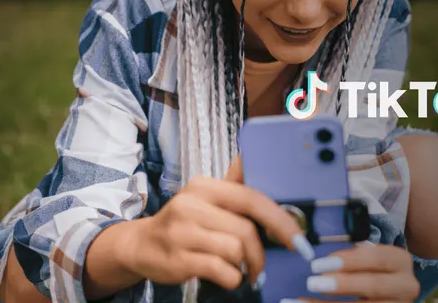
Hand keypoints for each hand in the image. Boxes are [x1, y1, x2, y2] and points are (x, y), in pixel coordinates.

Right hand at [118, 157, 314, 290]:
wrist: (140, 245)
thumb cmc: (182, 223)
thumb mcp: (204, 199)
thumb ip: (234, 187)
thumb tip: (255, 160)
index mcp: (203, 187)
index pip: (250, 198)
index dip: (279, 219)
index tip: (296, 239)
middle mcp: (190, 205)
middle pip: (245, 230)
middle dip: (259, 253)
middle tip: (259, 265)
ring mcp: (182, 233)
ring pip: (235, 251)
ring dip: (244, 266)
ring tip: (237, 268)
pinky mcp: (178, 259)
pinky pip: (222, 271)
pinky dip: (231, 278)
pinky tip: (224, 275)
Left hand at [285, 243, 419, 302]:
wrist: (385, 294)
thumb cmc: (367, 270)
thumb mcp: (364, 260)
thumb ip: (346, 257)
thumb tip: (309, 249)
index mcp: (399, 261)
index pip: (377, 257)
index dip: (349, 260)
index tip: (319, 264)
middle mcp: (406, 285)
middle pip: (375, 285)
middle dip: (343, 285)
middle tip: (313, 283)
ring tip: (302, 301)